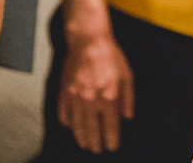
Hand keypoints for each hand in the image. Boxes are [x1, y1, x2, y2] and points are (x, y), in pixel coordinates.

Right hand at [57, 29, 134, 152]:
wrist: (88, 42)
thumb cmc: (111, 57)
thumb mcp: (127, 76)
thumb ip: (128, 99)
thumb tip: (127, 117)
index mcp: (109, 97)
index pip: (110, 125)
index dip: (111, 138)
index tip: (112, 147)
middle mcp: (90, 100)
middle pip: (91, 128)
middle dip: (95, 142)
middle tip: (97, 150)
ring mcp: (75, 97)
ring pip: (76, 124)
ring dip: (81, 136)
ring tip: (85, 144)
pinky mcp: (64, 92)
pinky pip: (64, 113)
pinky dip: (67, 122)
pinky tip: (71, 127)